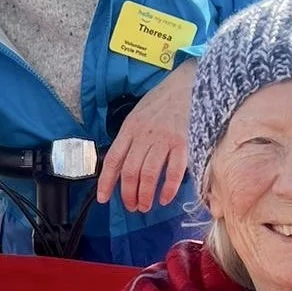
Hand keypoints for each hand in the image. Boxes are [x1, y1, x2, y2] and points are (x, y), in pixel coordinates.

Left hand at [96, 59, 194, 212]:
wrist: (188, 84)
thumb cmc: (163, 101)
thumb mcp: (138, 114)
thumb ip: (131, 137)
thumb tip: (123, 163)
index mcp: (130, 128)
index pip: (114, 159)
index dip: (106, 181)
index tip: (103, 198)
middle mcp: (144, 135)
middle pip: (130, 171)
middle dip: (128, 194)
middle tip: (132, 207)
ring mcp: (164, 139)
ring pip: (148, 174)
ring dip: (145, 195)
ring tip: (145, 206)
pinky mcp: (183, 143)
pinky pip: (174, 171)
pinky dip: (168, 189)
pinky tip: (164, 198)